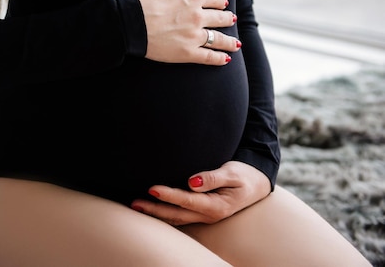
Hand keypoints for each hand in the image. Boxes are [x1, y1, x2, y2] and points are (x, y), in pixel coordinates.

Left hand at [130, 161, 270, 225]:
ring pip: (176, 218)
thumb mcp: (233, 173)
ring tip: (136, 206)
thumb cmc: (244, 175)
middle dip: (154, 209)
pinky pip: (179, 216)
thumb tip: (192, 181)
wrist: (256, 185)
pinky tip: (151, 207)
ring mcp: (204, 216)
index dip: (169, 195)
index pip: (187, 200)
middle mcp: (208, 214)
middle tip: (134, 203)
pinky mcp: (200, 212)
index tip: (151, 188)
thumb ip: (213, 177)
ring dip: (156, 213)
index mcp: (217, 205)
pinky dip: (163, 213)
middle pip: (177, 214)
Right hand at [132, 0, 240, 64]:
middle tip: (231, 20)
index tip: (222, 3)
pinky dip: (219, 58)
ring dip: (229, 41)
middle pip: (219, 18)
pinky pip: (209, 56)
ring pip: (218, 38)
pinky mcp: (187, 53)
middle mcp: (198, 16)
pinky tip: (226, 58)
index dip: (219, 1)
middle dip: (227, 18)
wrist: (129, 22)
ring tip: (235, 43)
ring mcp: (194, 36)